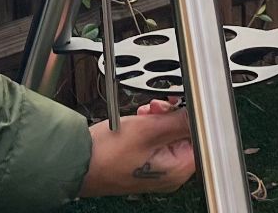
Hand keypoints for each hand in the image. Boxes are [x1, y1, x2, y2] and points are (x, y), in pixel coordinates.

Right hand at [80, 100, 196, 196]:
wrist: (79, 163)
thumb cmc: (107, 154)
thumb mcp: (147, 129)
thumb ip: (177, 119)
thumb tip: (197, 112)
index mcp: (177, 169)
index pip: (199, 136)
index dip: (190, 115)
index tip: (179, 103)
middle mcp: (171, 174)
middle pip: (184, 136)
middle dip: (172, 116)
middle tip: (158, 107)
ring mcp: (157, 171)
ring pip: (168, 137)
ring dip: (159, 121)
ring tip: (145, 114)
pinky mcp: (144, 165)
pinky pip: (155, 143)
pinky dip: (150, 129)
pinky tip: (139, 122)